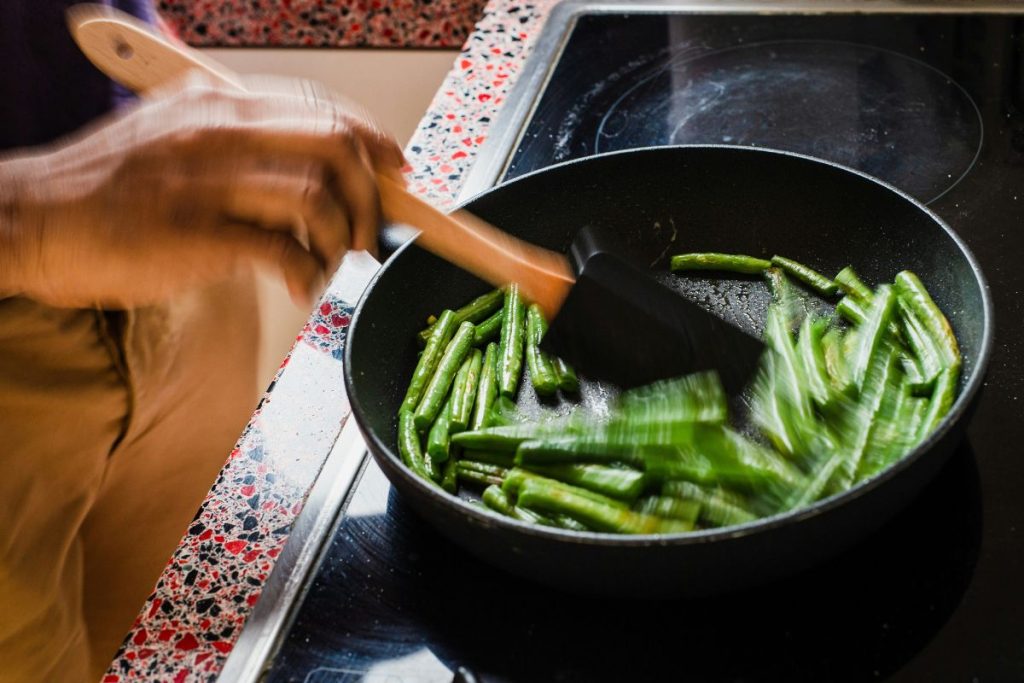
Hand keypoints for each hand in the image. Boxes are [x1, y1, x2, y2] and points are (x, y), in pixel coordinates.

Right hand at [0, 72, 404, 307]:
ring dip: (340, 240)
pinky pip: (282, 249)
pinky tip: (299, 284)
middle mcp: (216, 133)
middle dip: (371, 196)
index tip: (395, 170)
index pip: (322, 109)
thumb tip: (312, 172)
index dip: (372, 141)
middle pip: (334, 146)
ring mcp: (205, 181)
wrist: (30, 220)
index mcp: (216, 105)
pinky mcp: (194, 233)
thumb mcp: (172, 140)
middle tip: (372, 234)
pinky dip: (306, 272)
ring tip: (329, 264)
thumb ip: (238, 145)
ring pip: (316, 197)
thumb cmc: (105, 190)